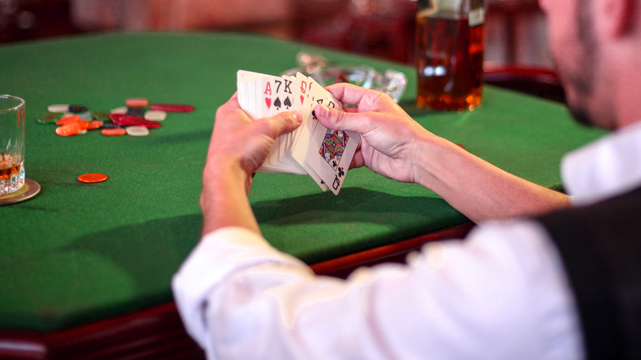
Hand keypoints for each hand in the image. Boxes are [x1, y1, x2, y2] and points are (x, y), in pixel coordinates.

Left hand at [200, 93, 301, 235]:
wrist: (227, 179)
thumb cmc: (239, 148)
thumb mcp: (265, 129)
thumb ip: (283, 121)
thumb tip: (296, 116)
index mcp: (231, 110)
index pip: (249, 92)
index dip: (266, 91)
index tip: (282, 91)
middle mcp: (231, 123)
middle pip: (257, 112)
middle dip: (275, 112)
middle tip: (293, 109)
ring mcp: (236, 139)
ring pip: (260, 130)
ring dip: (275, 130)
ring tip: (293, 126)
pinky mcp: (242, 154)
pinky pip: (260, 145)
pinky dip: (271, 144)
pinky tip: (285, 145)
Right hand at [315, 83, 436, 183]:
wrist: (417, 160)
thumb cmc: (399, 133)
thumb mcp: (368, 122)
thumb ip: (342, 119)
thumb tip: (318, 111)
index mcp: (370, 101)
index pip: (343, 92)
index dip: (326, 94)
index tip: (309, 100)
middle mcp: (366, 117)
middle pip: (339, 116)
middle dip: (324, 121)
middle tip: (305, 124)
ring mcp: (365, 136)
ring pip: (341, 137)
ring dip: (329, 140)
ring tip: (311, 143)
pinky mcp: (365, 154)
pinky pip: (347, 156)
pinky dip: (338, 158)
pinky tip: (326, 160)